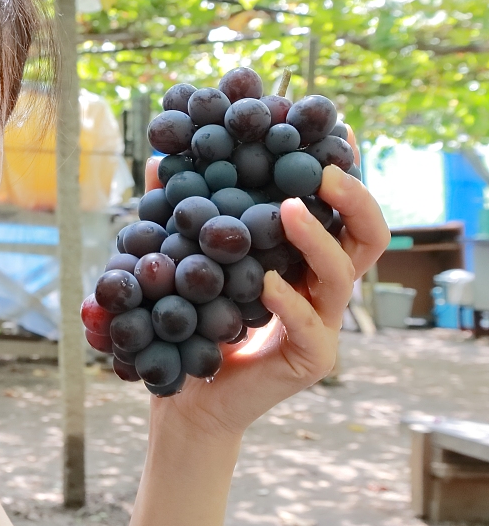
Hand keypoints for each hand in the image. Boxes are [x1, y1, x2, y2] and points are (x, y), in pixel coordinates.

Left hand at [143, 129, 389, 437]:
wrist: (183, 393)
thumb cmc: (190, 323)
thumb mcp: (185, 261)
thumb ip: (180, 215)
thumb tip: (158, 160)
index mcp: (302, 259)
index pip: (339, 210)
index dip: (345, 173)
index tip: (338, 132)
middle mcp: (321, 287)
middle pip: (366, 237)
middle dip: (353, 198)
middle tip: (324, 169)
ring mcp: (322, 323)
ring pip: (341, 275)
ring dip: (316, 238)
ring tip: (289, 209)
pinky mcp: (312, 358)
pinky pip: (309, 326)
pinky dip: (288, 301)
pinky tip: (266, 282)